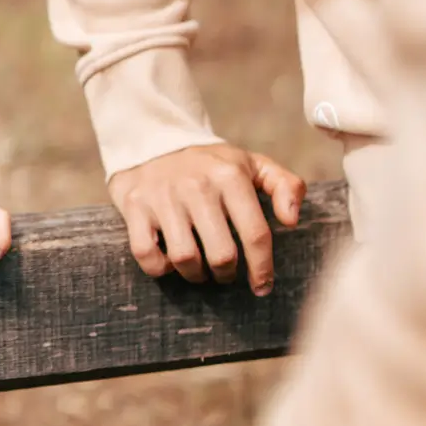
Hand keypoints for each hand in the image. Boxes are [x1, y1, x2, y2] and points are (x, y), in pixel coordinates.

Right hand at [109, 143, 304, 294]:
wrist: (152, 138)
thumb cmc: (209, 164)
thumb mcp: (251, 164)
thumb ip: (284, 186)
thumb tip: (291, 221)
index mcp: (230, 176)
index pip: (256, 234)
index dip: (263, 268)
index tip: (262, 287)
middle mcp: (197, 185)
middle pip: (221, 254)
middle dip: (226, 274)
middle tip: (224, 273)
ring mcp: (163, 196)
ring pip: (185, 258)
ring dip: (195, 275)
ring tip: (199, 270)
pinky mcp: (134, 205)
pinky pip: (146, 254)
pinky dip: (160, 268)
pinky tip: (169, 262)